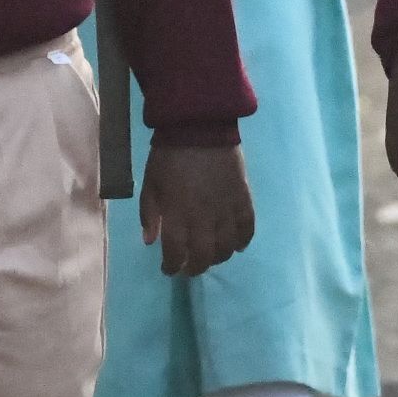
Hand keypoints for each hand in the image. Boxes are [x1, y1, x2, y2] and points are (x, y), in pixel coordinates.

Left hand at [136, 137, 256, 276]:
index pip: (176, 253)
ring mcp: (225, 208)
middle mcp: (203, 217)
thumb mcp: (150, 184)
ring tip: (211, 256)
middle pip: (204, 256)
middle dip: (195, 268)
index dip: (172, 266)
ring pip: (227, 246)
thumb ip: (149, 215)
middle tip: (190, 268)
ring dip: (218, 257)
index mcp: (177, 214)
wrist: (199, 127)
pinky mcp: (242, 198)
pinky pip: (248, 227)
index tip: (169, 269)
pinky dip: (243, 240)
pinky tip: (237, 245)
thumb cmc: (168, 156)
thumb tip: (150, 242)